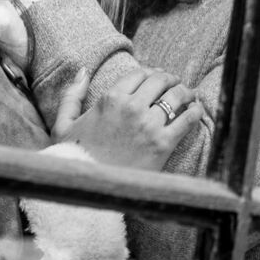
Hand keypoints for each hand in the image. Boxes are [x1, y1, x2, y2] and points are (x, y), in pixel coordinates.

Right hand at [51, 69, 205, 171]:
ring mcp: (148, 125)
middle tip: (176, 84)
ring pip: (177, 95)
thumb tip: (83, 71)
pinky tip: (196, 111)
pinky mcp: (163, 144)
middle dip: (171, 79)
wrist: (90, 188)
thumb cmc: (75, 158)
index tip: (157, 78)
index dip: (152, 73)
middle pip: (161, 80)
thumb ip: (71, 96)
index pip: (140, 73)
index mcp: (110, 99)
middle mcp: (131, 108)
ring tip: (189, 95)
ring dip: (186, 92)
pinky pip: (188, 119)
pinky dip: (195, 111)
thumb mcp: (63, 126)